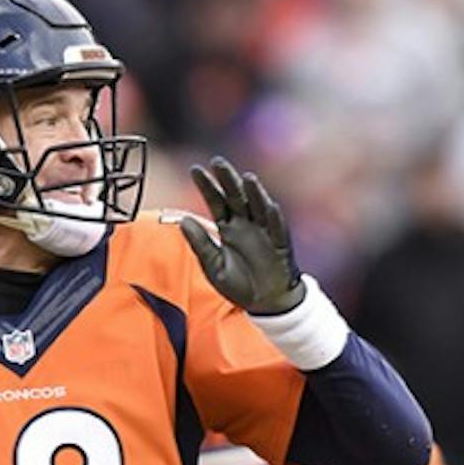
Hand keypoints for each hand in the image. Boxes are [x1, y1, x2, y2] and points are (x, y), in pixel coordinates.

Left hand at [180, 156, 304, 314]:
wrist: (265, 303)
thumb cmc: (239, 283)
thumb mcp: (213, 266)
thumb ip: (200, 243)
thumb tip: (183, 221)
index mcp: (228, 228)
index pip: (216, 201)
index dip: (207, 186)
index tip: (195, 169)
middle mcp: (246, 225)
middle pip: (237, 197)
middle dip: (228, 179)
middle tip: (218, 162)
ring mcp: (264, 233)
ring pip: (259, 208)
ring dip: (254, 193)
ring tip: (246, 178)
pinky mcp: (280, 246)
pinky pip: (278, 231)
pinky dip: (275, 219)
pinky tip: (270, 206)